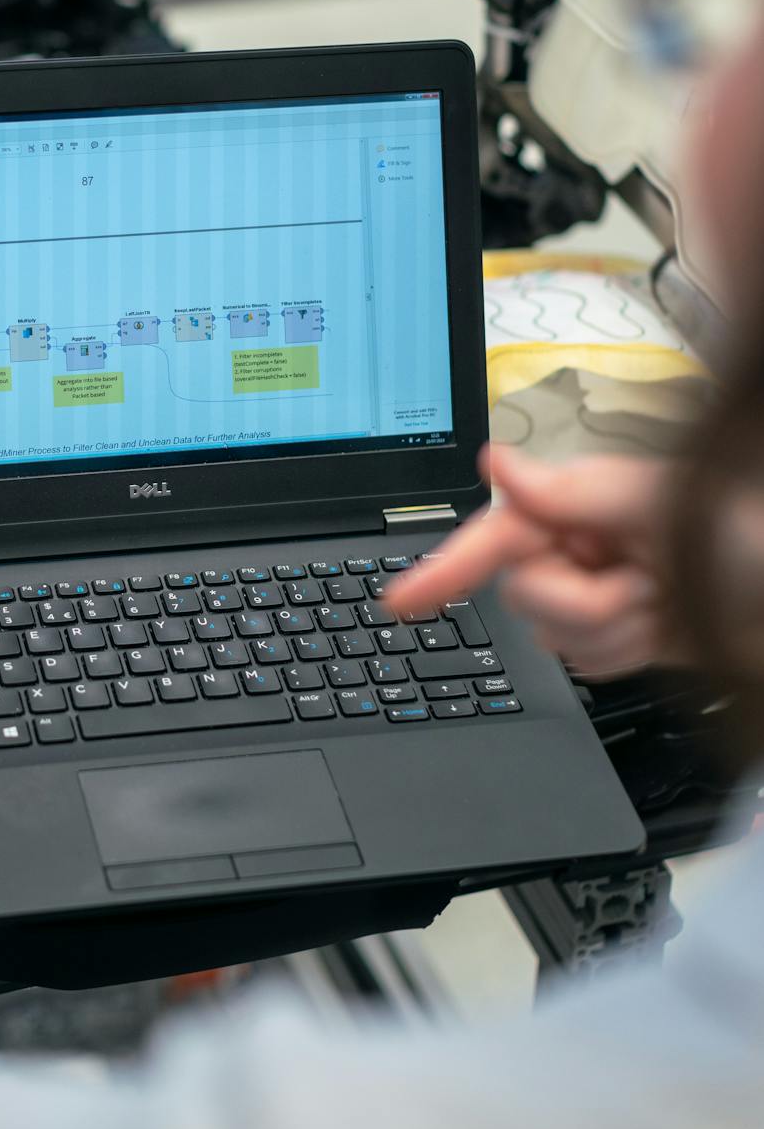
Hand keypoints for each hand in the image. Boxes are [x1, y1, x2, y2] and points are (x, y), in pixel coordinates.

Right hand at [386, 446, 679, 677]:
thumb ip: (568, 492)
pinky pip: (587, 664)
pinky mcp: (615, 635)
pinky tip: (660, 630)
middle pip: (524, 597)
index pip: (495, 537)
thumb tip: (497, 465)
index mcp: (579, 504)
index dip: (445, 568)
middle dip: (583, 602)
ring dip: (615, 630)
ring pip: (554, 638)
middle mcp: (579, 546)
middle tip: (642, 583)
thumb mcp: (656, 503)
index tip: (400, 601)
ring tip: (662, 603)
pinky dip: (626, 652)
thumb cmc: (743, 540)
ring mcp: (596, 592)